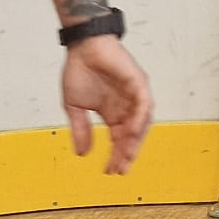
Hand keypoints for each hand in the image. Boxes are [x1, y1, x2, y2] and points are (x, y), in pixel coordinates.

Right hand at [62, 34, 152, 173]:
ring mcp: (134, 93)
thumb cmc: (80, 70)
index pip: (119, 138)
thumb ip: (81, 129)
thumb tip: (82, 153)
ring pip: (141, 121)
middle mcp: (126, 104)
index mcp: (113, 111)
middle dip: (127, 152)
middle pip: (133, 134)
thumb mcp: (75, 106)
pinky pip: (144, 102)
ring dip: (135, 139)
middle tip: (121, 169)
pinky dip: (140, 118)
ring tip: (126, 156)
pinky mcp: (138, 81)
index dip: (116, 155)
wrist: (82, 46)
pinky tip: (132, 132)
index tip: (111, 171)